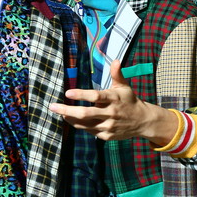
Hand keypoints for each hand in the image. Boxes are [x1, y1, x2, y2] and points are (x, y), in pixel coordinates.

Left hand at [49, 61, 177, 143]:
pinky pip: (88, 130)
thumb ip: (117, 74)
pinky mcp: (107, 136)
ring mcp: (108, 126)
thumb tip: (115, 60)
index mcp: (113, 98)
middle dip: (67, 110)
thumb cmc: (129, 100)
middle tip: (52, 106)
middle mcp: (110, 113)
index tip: (68, 93)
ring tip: (60, 112)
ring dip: (70, 118)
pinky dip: (79, 125)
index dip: (81, 95)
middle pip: (85, 113)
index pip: (95, 96)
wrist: (143, 121)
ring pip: (84, 124)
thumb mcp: (124, 86)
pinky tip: (72, 119)